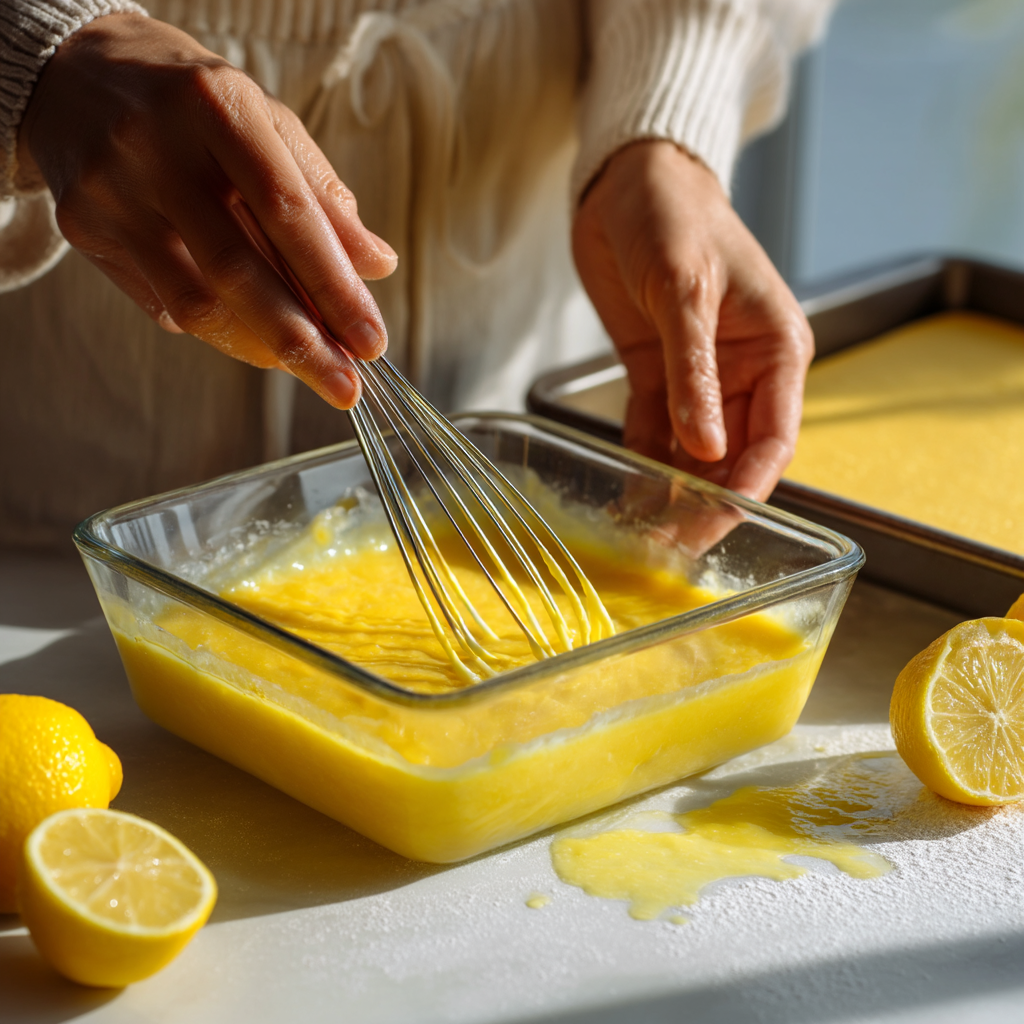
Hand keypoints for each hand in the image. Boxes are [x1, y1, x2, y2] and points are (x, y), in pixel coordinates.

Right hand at [16, 13, 396, 407]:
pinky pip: (164, 304)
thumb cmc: (194, 103)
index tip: (371, 341)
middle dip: (302, 342)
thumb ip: (322, 195)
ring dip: (262, 348)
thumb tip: (377, 266)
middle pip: (237, 271)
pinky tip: (252, 332)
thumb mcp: (266, 122)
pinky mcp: (83, 230)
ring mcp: (111, 193)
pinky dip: (221, 329)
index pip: (288, 213)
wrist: (72, 72)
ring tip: (307, 366)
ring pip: (195, 303)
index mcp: (215, 105)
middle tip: (346, 387)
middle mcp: (154, 148)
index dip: (334, 287)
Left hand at [572, 140, 812, 500]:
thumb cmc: (671, 214)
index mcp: (776, 350)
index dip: (747, 488)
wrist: (627, 181)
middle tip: (669, 547)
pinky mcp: (658, 376)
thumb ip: (694, 374)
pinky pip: (655, 433)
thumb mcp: (684, 291)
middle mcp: (745, 372)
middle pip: (733, 457)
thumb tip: (706, 450)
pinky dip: (643, 464)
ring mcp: (700, 379)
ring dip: (671, 492)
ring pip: (693, 453)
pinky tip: (626, 495)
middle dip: (704, 502)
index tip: (715, 524)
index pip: (773, 439)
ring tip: (643, 534)